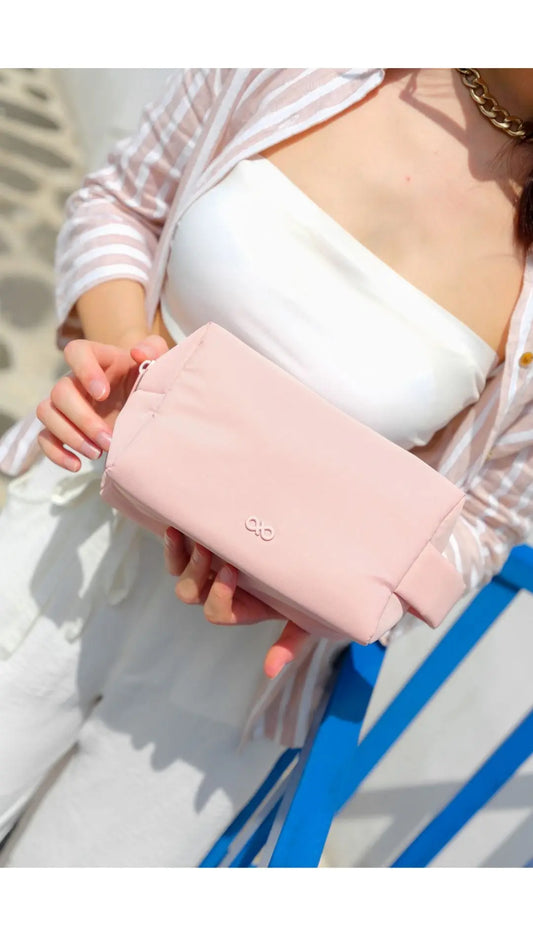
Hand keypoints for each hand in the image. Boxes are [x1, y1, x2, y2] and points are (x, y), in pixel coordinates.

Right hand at [36, 334, 168, 470]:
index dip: (84, 371)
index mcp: (98, 359)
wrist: (145, 406)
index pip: (76, 352)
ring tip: (97, 453)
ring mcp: (66, 405)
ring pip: (47, 413)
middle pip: (60, 391)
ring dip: (70, 436)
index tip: (103, 394)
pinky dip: (55, 453)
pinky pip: (44, 438)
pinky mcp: (63, 428)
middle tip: (108, 439)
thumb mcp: (159, 363)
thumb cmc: (149, 381)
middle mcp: (76, 380)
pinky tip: (77, 465)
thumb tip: (137, 353)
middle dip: (83, 419)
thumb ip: (154, 349)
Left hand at [164, 527, 310, 677]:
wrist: (312, 558)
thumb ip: (290, 643)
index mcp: (241, 609)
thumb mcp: (305, 618)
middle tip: (208, 550)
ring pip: (180, 574)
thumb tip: (271, 672)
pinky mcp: (205, 550)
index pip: (217, 611)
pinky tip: (175, 529)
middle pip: (191, 593)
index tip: (232, 570)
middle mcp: (221, 592)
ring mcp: (210, 571)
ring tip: (194, 538)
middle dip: (196, 574)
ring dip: (182, 559)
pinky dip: (173, 545)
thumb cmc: (307, 591)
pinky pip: (178, 553)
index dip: (218, 595)